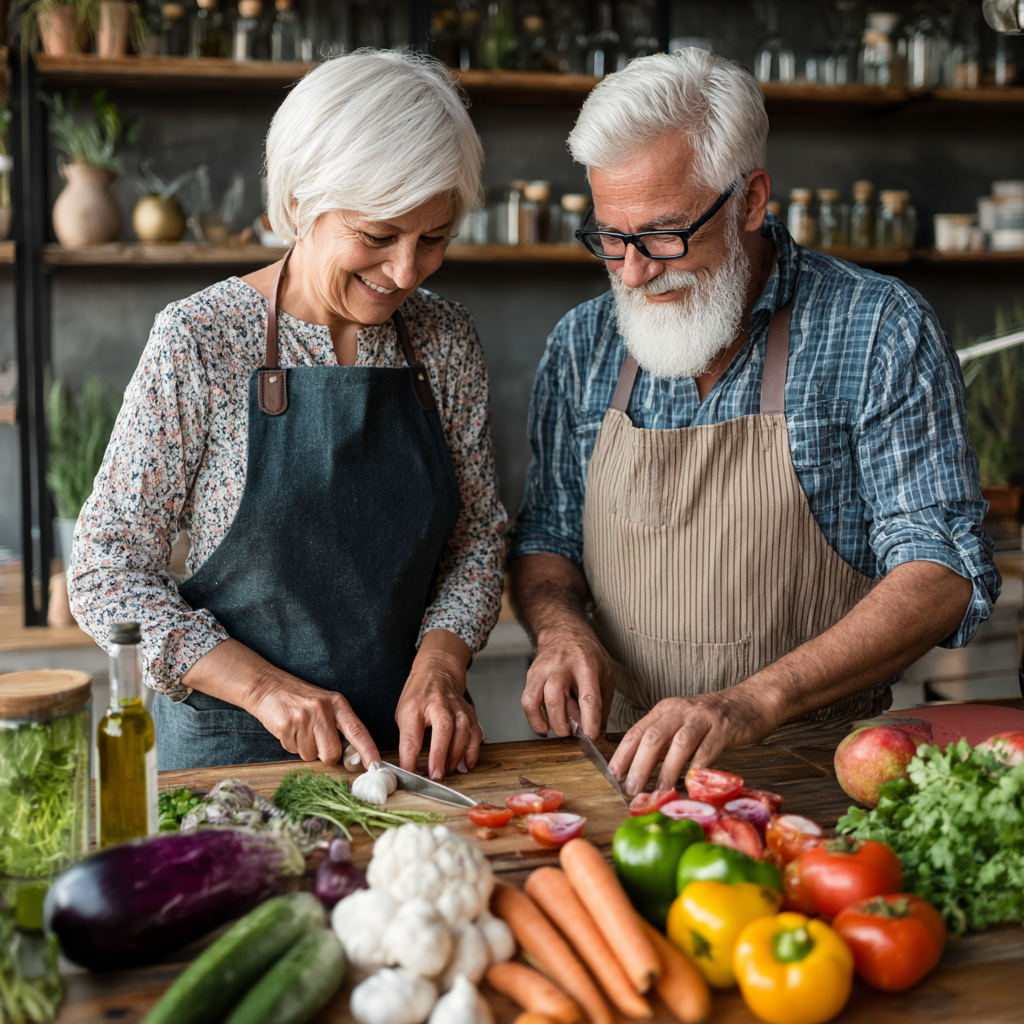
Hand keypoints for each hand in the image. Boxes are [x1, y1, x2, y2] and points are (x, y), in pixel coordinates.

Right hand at [248, 671, 380, 765]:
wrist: (268, 686)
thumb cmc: (300, 698)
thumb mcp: (326, 704)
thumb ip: (339, 725)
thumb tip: (351, 756)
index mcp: (338, 704)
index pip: (358, 731)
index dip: (368, 750)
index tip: (375, 765)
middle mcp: (323, 710)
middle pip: (332, 753)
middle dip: (324, 754)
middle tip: (315, 738)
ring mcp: (304, 718)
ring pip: (310, 756)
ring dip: (304, 748)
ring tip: (299, 729)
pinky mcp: (286, 726)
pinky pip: (293, 751)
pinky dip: (291, 744)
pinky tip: (289, 729)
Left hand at [395, 629, 480, 779]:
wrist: (437, 670)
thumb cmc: (418, 696)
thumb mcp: (403, 714)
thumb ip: (408, 739)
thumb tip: (412, 768)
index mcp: (414, 706)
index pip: (411, 736)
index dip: (410, 759)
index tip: (410, 774)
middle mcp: (437, 704)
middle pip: (443, 728)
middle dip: (440, 754)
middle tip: (436, 775)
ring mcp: (456, 706)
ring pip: (463, 729)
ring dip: (457, 754)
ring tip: (450, 770)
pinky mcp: (469, 710)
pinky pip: (475, 731)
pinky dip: (472, 749)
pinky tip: (467, 763)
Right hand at [521, 622, 613, 739]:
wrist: (563, 631)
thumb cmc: (587, 654)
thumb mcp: (606, 672)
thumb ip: (602, 701)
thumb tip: (596, 730)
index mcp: (586, 665)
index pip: (588, 697)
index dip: (589, 720)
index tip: (591, 736)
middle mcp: (562, 667)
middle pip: (555, 698)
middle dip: (561, 724)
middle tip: (571, 734)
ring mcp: (543, 670)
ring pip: (534, 699)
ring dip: (544, 721)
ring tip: (556, 730)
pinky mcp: (531, 675)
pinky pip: (527, 700)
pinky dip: (533, 717)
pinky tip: (543, 724)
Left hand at [607, 686, 780, 794]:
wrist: (752, 701)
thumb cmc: (713, 719)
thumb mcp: (682, 724)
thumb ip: (664, 743)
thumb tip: (639, 769)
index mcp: (665, 710)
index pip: (637, 731)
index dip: (623, 753)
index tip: (612, 774)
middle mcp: (680, 711)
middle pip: (653, 737)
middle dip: (638, 764)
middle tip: (630, 788)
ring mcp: (702, 719)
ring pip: (678, 744)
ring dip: (666, 771)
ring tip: (658, 792)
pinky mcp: (724, 729)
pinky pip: (708, 750)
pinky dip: (697, 768)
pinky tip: (691, 783)